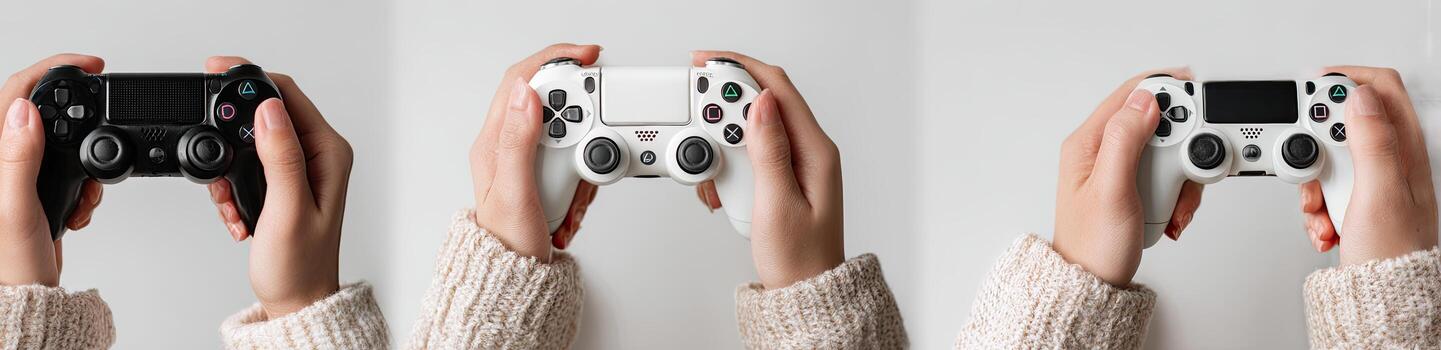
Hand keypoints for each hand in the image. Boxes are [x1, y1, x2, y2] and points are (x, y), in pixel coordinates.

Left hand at [0, 54, 105, 286]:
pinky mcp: (35, 192)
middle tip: (101, 119)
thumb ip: (18, 157)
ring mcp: (17, 177)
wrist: (28, 300)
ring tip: (82, 190)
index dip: (51, 71)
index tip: (88, 66)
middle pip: (41, 113)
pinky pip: (67, 169)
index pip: (15, 94)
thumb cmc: (9, 265)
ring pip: (59, 142)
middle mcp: (0, 163)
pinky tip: (77, 206)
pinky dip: (84, 184)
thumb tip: (25, 111)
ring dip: (83, 162)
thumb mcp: (14, 208)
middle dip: (76, 123)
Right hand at [205, 57, 351, 317]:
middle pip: (263, 114)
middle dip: (231, 138)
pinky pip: (245, 166)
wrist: (296, 301)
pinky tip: (238, 217)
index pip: (288, 94)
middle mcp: (318, 154)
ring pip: (248, 142)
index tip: (213, 70)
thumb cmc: (299, 266)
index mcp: (328, 152)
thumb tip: (269, 109)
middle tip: (220, 173)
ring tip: (234, 206)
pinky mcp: (282, 182)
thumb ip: (280, 157)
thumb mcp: (287, 209)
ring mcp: (300, 168)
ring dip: (229, 173)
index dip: (249, 78)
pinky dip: (231, 189)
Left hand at [471, 44, 601, 260]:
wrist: (516, 283)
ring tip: (573, 199)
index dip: (554, 61)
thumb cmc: (508, 245)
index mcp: (493, 143)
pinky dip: (586, 182)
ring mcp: (530, 162)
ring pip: (572, 137)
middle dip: (580, 127)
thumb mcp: (515, 193)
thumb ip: (519, 140)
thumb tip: (524, 93)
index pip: (520, 82)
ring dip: (585, 165)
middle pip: (553, 107)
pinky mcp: (548, 176)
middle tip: (589, 147)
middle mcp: (509, 147)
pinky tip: (573, 209)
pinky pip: (578, 162)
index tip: (587, 58)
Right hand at [691, 51, 844, 288]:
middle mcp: (810, 151)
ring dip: (721, 144)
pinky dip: (726, 164)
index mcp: (816, 151)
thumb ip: (768, 149)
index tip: (707, 62)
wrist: (804, 294)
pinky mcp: (782, 177)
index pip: (778, 89)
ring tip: (708, 170)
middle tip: (696, 121)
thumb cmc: (799, 259)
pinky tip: (716, 187)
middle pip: (762, 104)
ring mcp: (796, 163)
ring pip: (750, 130)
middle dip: (723, 109)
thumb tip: (761, 102)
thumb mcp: (778, 203)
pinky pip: (750, 155)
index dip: (741, 68)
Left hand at [1052, 69, 1197, 285]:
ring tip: (1176, 205)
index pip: (1130, 95)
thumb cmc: (1092, 245)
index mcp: (1087, 143)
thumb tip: (1145, 99)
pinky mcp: (1135, 186)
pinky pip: (1169, 176)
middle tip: (1186, 172)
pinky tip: (1173, 214)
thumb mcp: (1111, 189)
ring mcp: (1119, 169)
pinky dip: (1180, 193)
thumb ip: (1125, 139)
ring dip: (1183, 179)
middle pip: (1158, 124)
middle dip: (1182, 148)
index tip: (1197, 97)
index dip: (1166, 88)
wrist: (1094, 284)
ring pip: (1169, 152)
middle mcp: (1101, 150)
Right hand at [1300, 66, 1437, 264]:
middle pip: (1343, 124)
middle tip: (1311, 162)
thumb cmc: (1393, 252)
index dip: (1346, 81)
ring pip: (1326, 158)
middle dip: (1316, 142)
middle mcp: (1390, 160)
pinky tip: (1326, 223)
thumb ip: (1371, 139)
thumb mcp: (1380, 191)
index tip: (1314, 94)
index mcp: (1405, 148)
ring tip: (1321, 205)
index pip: (1381, 89)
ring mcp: (1371, 181)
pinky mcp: (1353, 200)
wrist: (1379, 297)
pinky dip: (1314, 205)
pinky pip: (1321, 187)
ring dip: (1312, 181)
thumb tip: (1358, 96)